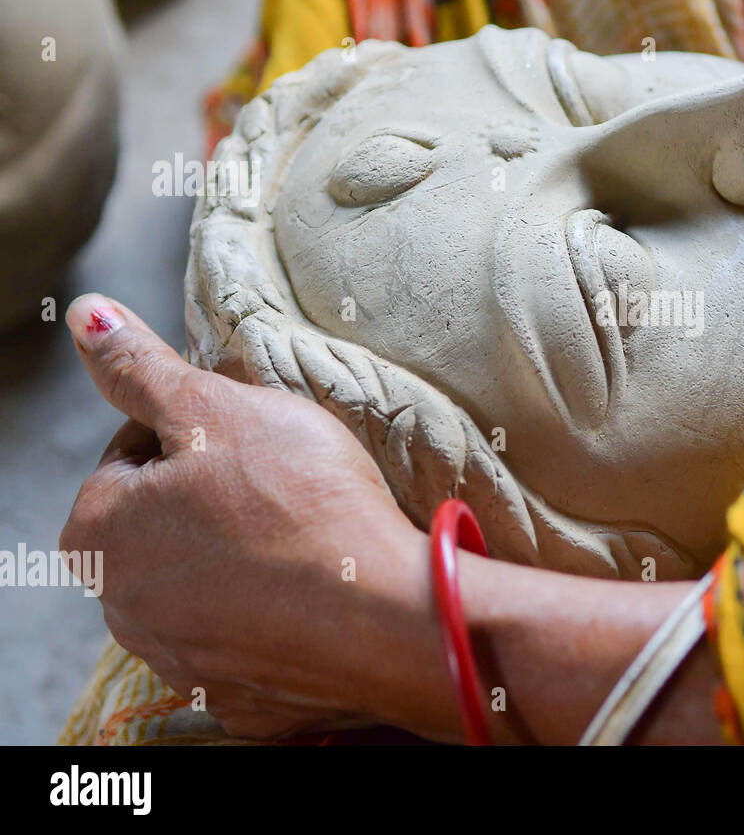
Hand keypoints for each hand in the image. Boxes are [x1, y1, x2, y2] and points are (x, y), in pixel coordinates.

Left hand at [60, 293, 441, 739]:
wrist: (387, 617)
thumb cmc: (302, 502)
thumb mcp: (217, 410)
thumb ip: (142, 367)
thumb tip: (86, 315)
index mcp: (98, 532)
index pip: (131, 455)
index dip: (193, 429)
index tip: (248, 431)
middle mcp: (122, 609)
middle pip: (164, 525)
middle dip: (213, 497)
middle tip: (283, 478)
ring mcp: (182, 662)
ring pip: (205, 584)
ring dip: (242, 556)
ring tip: (307, 532)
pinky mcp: (241, 698)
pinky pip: (251, 641)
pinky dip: (276, 613)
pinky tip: (318, 588)